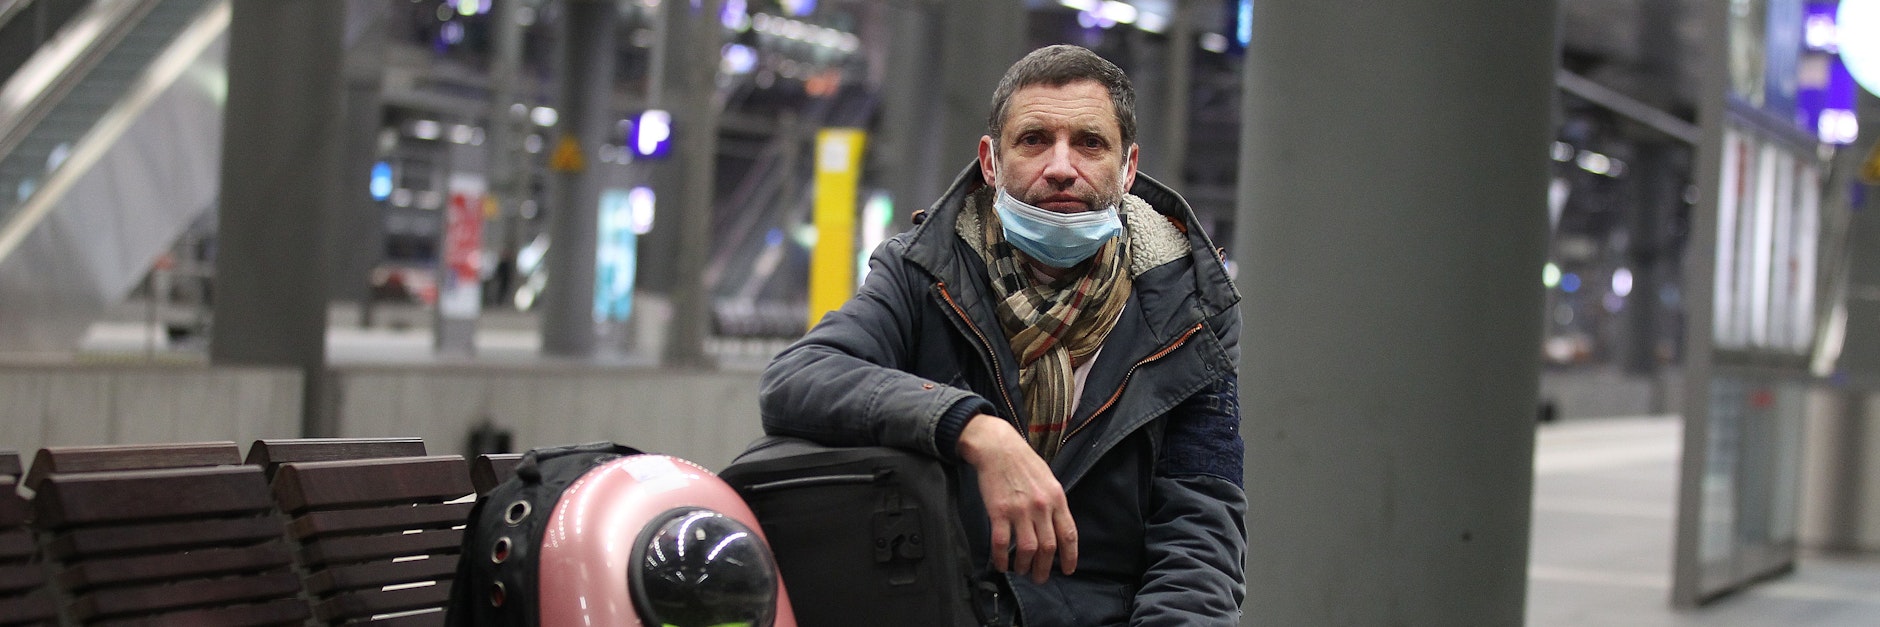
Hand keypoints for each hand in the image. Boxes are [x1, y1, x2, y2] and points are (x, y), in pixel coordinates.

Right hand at [956, 414, 1077, 583]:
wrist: (998, 447)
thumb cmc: (1023, 462)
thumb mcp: (1049, 479)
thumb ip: (1054, 503)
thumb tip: (1057, 527)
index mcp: (1056, 498)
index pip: (1068, 534)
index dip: (1070, 556)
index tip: (1067, 570)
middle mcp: (1041, 506)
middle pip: (1048, 547)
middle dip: (1045, 568)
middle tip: (1039, 578)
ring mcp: (1020, 510)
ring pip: (1027, 549)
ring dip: (1025, 566)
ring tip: (1021, 571)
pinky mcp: (999, 511)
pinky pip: (1001, 543)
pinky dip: (1001, 558)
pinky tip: (1001, 564)